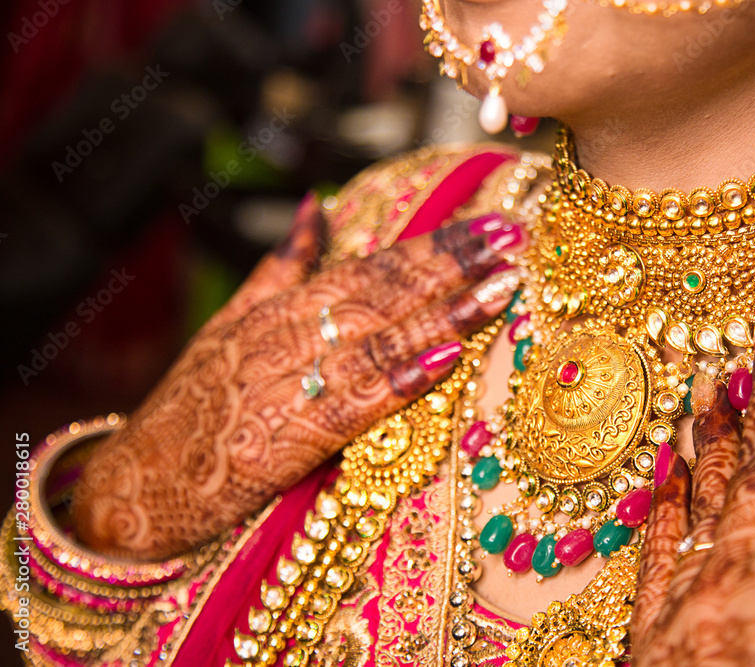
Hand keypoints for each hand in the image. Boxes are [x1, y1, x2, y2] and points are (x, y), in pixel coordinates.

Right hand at [72, 199, 524, 559]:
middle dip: (454, 264)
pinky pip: (355, 403)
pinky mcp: (286, 436)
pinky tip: (446, 360)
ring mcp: (289, 383)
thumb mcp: (233, 319)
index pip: (373, 265)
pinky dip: (400, 380)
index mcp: (285, 306)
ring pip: (379, 338)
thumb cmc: (192, 402)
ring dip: (444, 313)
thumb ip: (282, 263)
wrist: (138, 482)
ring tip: (501, 288)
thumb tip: (317, 204)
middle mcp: (291, 334)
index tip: (488, 227)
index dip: (434, 245)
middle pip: (385, 291)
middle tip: (513, 239)